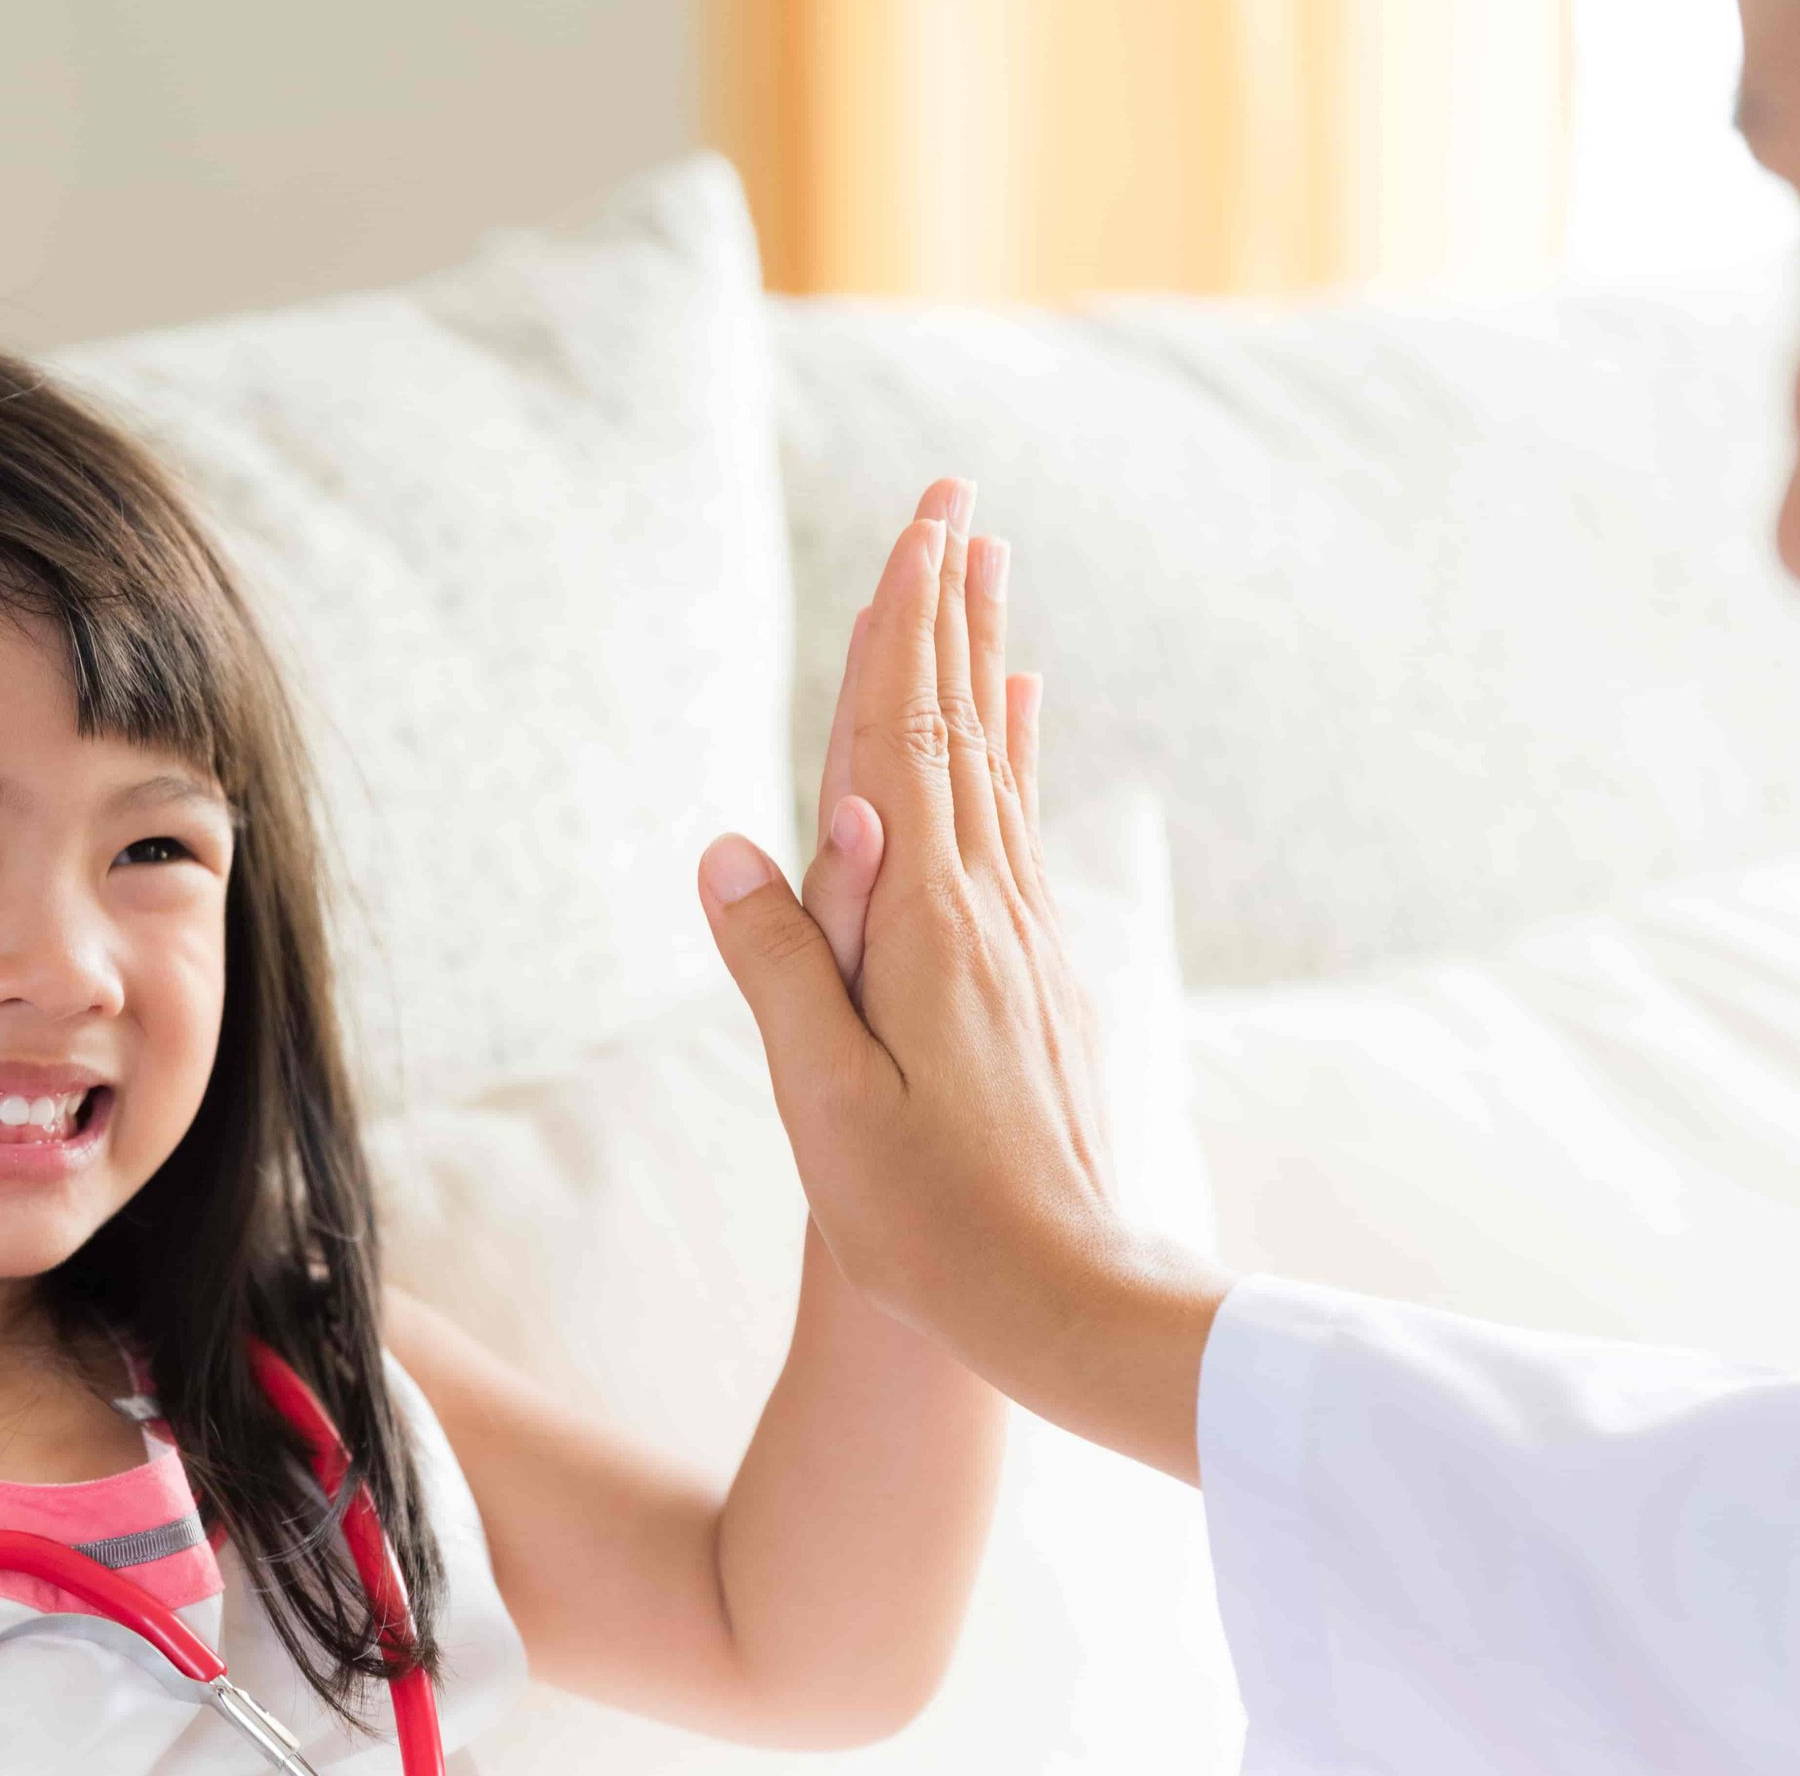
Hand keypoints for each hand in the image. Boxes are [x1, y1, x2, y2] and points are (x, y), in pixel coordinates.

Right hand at [695, 480, 1228, 1483]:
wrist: (1067, 1296)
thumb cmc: (928, 1216)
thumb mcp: (823, 1099)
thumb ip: (783, 966)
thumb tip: (732, 842)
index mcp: (924, 923)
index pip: (903, 743)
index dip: (905, 630)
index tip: (921, 527)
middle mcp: (984, 907)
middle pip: (958, 726)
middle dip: (949, 609)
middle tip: (956, 502)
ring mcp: (1018, 936)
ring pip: (989, 765)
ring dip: (981, 660)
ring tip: (984, 572)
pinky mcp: (1033, 973)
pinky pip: (1012, 828)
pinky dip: (1008, 752)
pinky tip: (1015, 716)